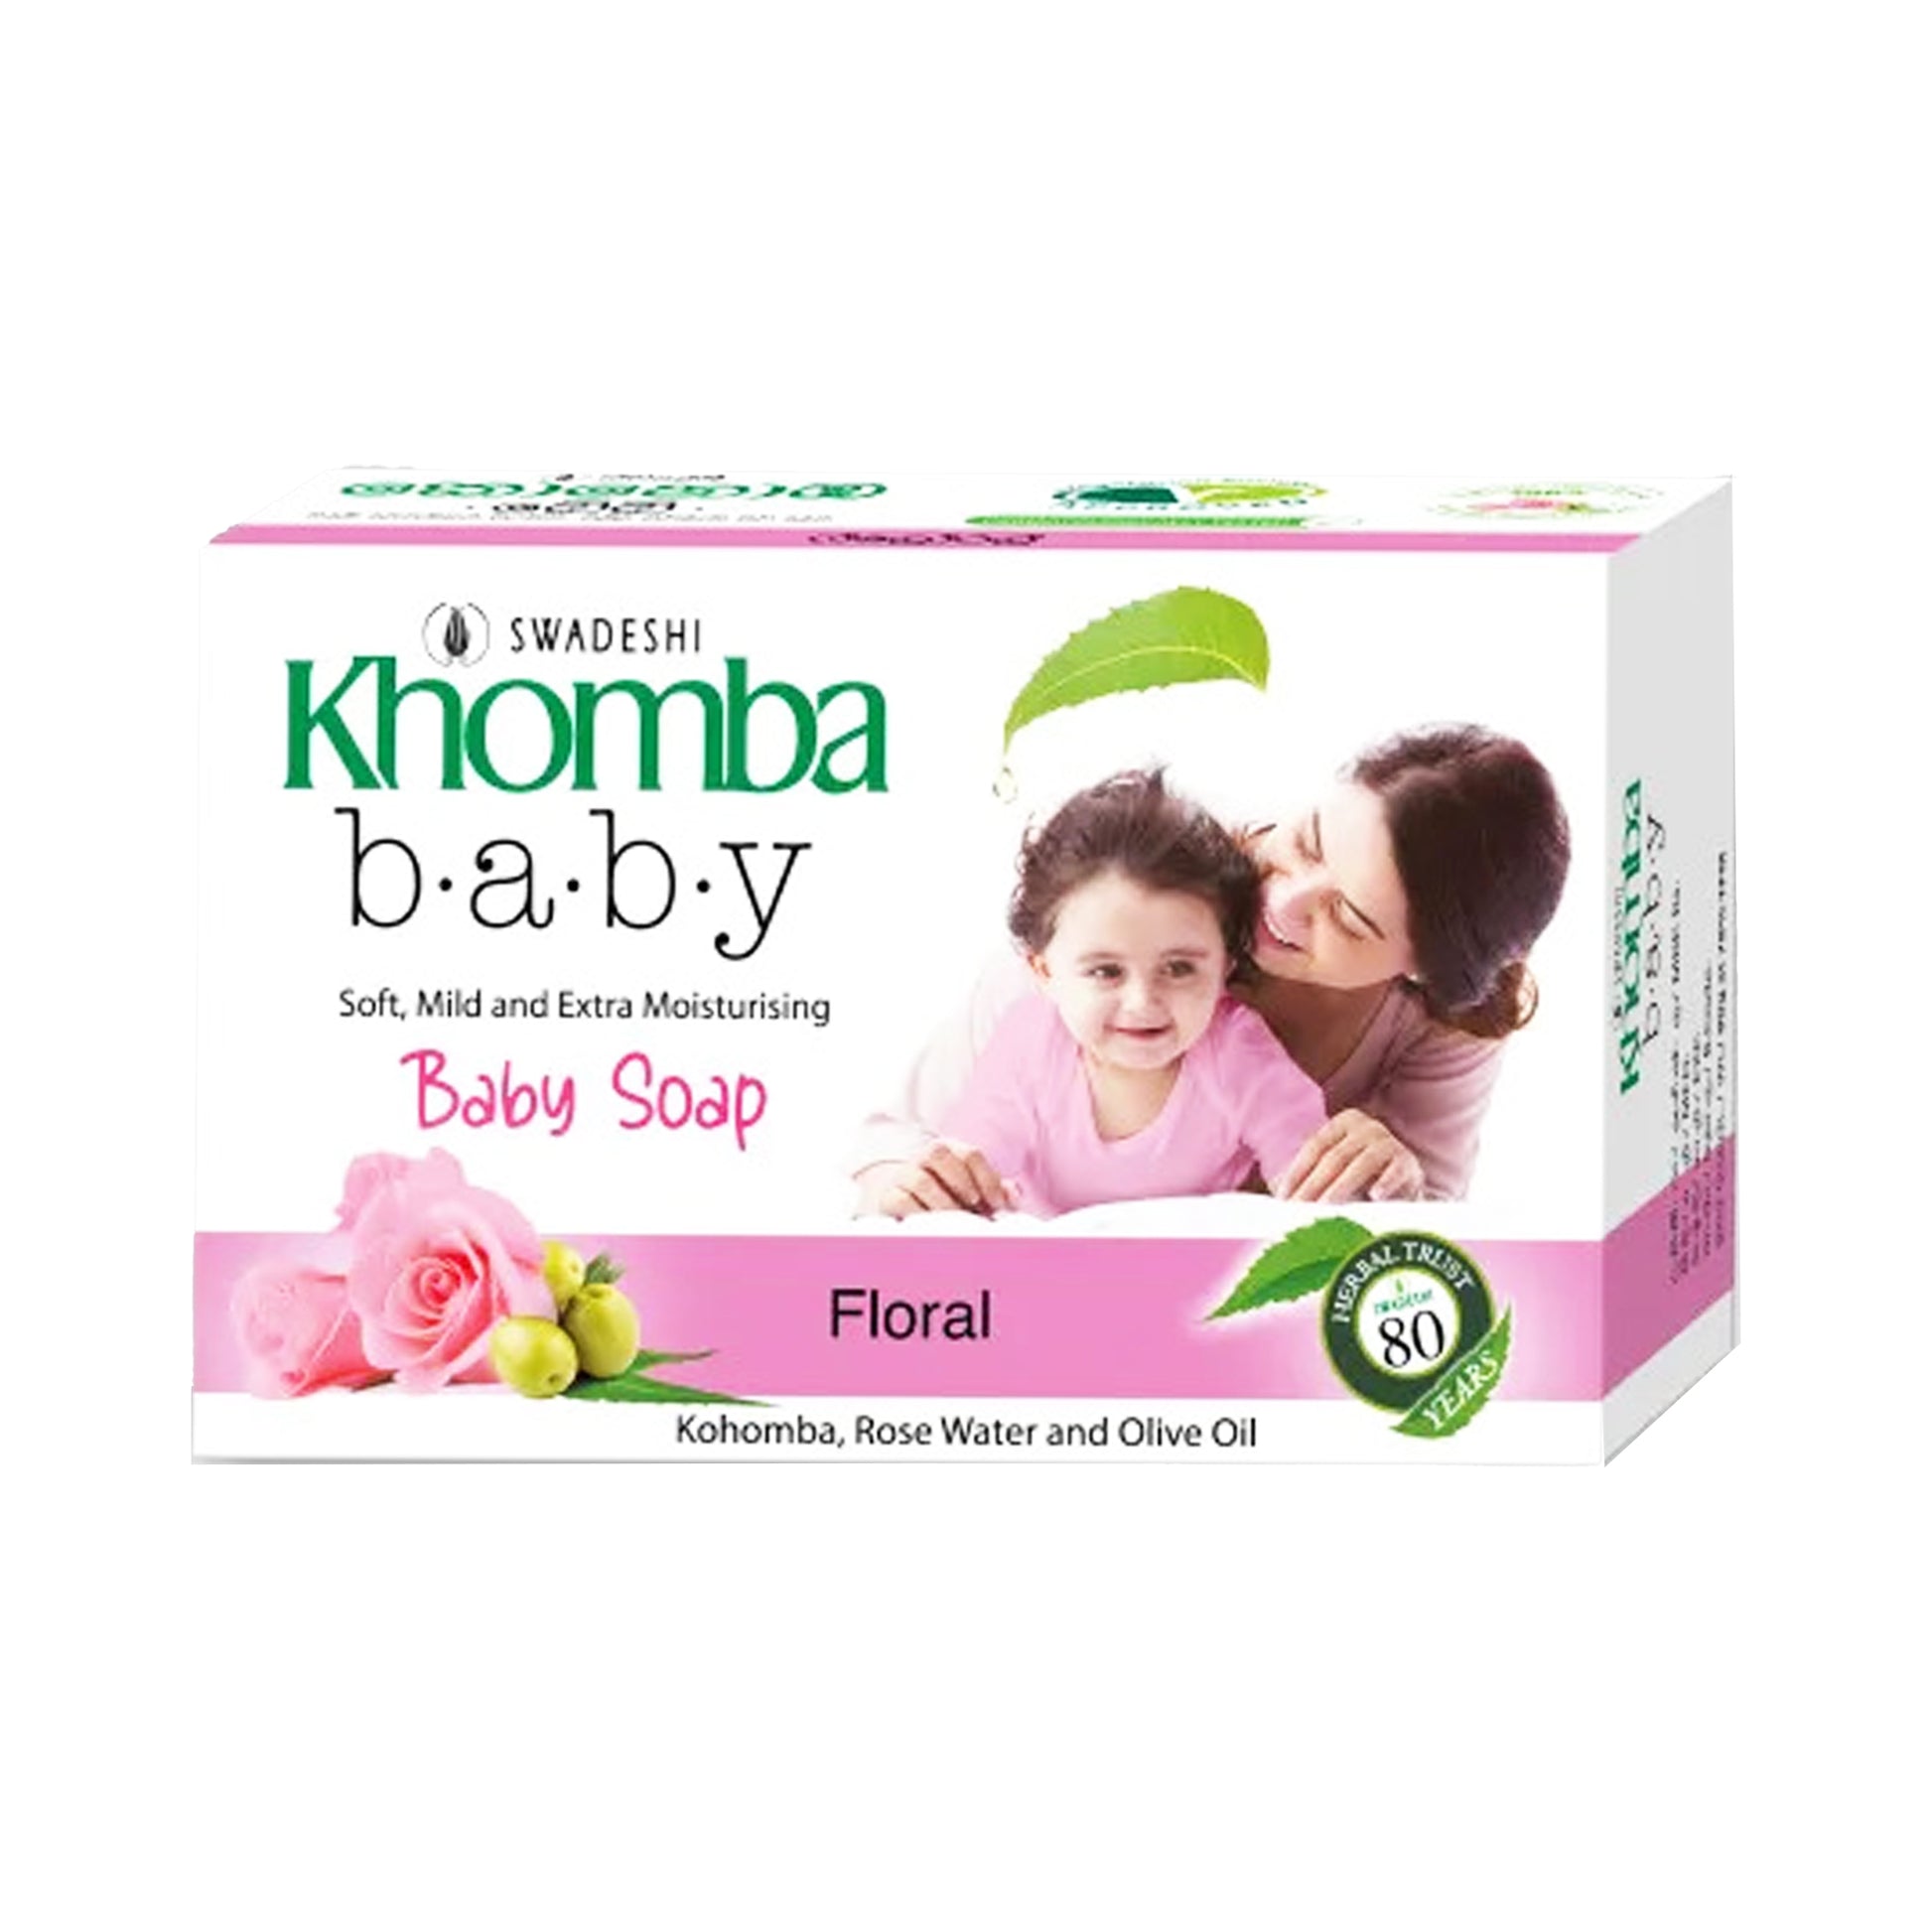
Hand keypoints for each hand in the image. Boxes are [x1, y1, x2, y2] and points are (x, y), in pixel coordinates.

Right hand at [853, 1140, 1014, 1218]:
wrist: (906, 1199)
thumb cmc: (950, 1195)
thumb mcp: (976, 1189)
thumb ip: (998, 1190)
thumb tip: (1015, 1194)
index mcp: (950, 1150)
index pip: (970, 1154)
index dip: (987, 1178)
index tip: (997, 1204)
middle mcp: (924, 1157)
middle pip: (938, 1153)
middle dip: (961, 1182)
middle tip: (974, 1207)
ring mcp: (904, 1175)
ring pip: (921, 1180)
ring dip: (943, 1203)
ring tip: (956, 1221)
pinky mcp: (889, 1197)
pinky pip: (901, 1202)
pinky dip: (920, 1215)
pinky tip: (933, 1227)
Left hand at [1276, 1110, 1424, 1202]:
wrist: (1401, 1188)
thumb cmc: (1357, 1181)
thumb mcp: (1332, 1175)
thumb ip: (1308, 1180)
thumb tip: (1276, 1200)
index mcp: (1343, 1123)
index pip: (1315, 1147)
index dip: (1297, 1173)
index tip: (1283, 1198)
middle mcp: (1367, 1127)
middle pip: (1334, 1157)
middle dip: (1313, 1186)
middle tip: (1298, 1209)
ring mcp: (1389, 1142)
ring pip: (1360, 1165)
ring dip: (1340, 1187)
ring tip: (1324, 1207)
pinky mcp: (1408, 1162)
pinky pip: (1395, 1172)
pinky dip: (1385, 1183)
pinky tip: (1375, 1196)